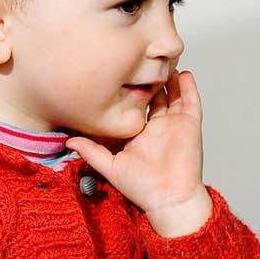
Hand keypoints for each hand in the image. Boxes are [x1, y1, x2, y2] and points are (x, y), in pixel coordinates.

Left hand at [66, 69, 212, 237]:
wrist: (168, 199)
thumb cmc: (142, 188)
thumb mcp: (109, 166)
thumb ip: (90, 151)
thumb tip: (68, 141)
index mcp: (139, 134)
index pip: (133, 107)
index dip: (128, 91)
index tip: (116, 72)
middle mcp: (157, 127)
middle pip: (154, 96)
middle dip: (148, 78)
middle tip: (140, 58)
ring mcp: (174, 125)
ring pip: (173, 95)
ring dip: (169, 78)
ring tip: (162, 60)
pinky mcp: (189, 126)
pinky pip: (191, 102)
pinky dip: (188, 87)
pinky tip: (183, 73)